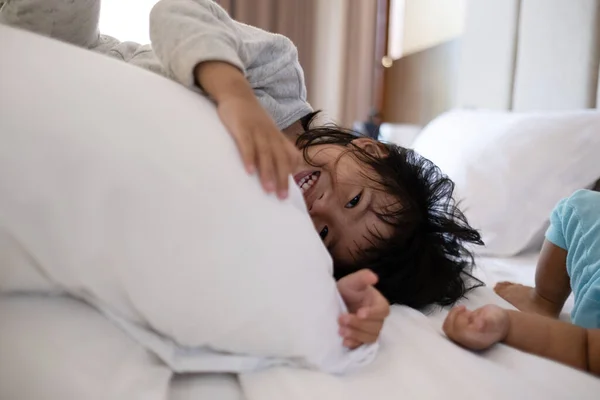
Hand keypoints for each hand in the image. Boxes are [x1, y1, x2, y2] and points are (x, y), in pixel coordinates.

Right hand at [195, 61, 300, 198]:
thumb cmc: (253, 117)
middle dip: (281, 179)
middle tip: (281, 198)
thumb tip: (291, 167)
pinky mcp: (242, 127)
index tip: (290, 193)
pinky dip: (249, 157)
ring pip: (265, 154)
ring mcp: (257, 130)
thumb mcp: (269, 131)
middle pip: (279, 159)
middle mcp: (270, 135)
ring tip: (268, 190)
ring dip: (267, 172)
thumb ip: (279, 147)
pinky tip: (249, 171)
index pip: (288, 158)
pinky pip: (246, 144)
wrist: (238, 93)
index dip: (290, 175)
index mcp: (277, 137)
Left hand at [336, 269, 389, 348]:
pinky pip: (362, 346)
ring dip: (356, 335)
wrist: (335, 302)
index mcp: (379, 304)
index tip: (359, 312)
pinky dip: (354, 344)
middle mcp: (377, 319)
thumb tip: (374, 277)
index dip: (372, 313)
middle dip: (358, 324)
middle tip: (341, 318)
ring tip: (340, 330)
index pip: (382, 311)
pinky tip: (344, 341)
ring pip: (370, 337)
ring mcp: (370, 331)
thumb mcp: (351, 282)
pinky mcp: (361, 340)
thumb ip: (362, 277)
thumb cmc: (347, 290)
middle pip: (376, 326)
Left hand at [443, 304, 509, 349]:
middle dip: (455, 316)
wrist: (501, 324)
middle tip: (465, 310)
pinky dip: (452, 316)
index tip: (470, 313)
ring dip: (452, 316)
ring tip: (463, 310)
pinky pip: (449, 326)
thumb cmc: (499, 321)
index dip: (461, 320)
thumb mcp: (496, 319)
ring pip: (447, 328)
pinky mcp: (459, 332)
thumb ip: (488, 321)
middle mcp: (467, 342)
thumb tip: (479, 324)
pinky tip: (462, 311)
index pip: (459, 332)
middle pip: (450, 331)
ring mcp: (463, 338)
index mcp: (475, 340)